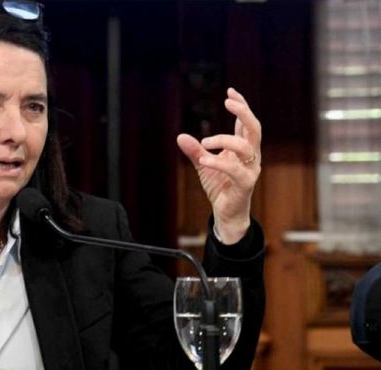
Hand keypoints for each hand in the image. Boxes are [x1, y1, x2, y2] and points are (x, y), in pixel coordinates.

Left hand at [177, 87, 261, 243]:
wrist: (226, 213)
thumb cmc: (219, 186)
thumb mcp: (203, 164)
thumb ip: (195, 150)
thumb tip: (180, 136)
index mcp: (244, 148)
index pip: (247, 123)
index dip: (242, 106)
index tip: (231, 91)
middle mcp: (251, 156)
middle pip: (255, 128)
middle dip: (244, 112)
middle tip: (228, 102)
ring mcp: (250, 169)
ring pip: (246, 146)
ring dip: (224, 139)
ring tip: (205, 141)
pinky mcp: (245, 184)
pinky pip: (234, 169)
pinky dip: (218, 162)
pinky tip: (203, 159)